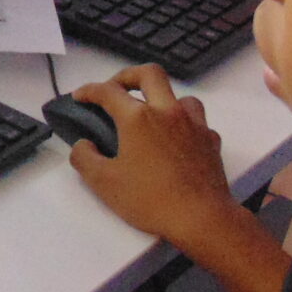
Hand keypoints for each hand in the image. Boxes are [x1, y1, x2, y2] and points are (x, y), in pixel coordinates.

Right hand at [67, 65, 235, 244]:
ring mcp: (193, 124)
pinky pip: (197, 121)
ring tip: (151, 114)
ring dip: (161, 98)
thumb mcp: (104, 183)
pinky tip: (177, 139)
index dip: (89, 90)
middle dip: (127, 75)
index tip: (81, 96)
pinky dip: (183, 123)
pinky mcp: (210, 140)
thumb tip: (83, 146)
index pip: (108, 91)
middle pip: (149, 74)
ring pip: (178, 95)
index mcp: (138, 119)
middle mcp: (167, 112)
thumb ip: (85, 159)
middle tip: (115, 87)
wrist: (200, 218)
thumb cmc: (152, 200)